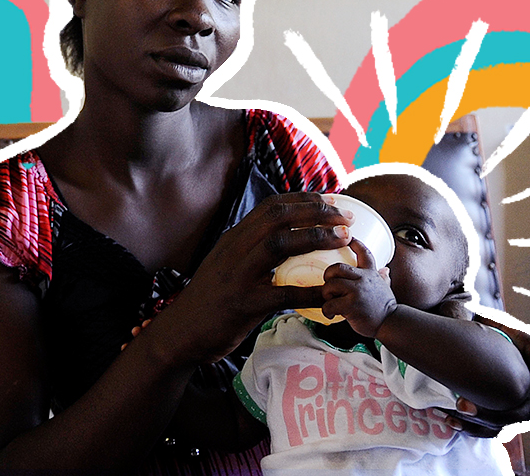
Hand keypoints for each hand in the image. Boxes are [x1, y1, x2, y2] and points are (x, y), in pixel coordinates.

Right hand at [148, 194, 352, 366]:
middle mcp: (236, 249)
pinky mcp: (245, 303)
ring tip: (343, 238)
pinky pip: (284, 293)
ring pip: (280, 244)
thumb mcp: (226, 263)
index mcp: (234, 238)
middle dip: (315, 211)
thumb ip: (248, 250)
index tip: (329, 200)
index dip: (302, 200)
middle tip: (345, 215)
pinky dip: (310, 290)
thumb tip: (280, 241)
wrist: (183, 330)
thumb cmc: (210, 298)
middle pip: (278, 217)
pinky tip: (331, 292)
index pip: (271, 207)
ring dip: (315, 237)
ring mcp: (239, 274)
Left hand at [320, 238, 396, 334]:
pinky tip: (331, 313)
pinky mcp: (351, 305)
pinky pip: (329, 304)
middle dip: (328, 275)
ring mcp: (357, 291)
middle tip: (329, 285)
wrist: (391, 325)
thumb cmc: (384, 308)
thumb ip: (382, 278)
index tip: (348, 238)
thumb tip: (385, 269)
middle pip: (337, 268)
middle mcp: (363, 279)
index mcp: (370, 273)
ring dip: (326, 294)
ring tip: (331, 301)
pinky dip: (326, 310)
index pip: (363, 253)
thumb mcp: (384, 288)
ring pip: (330, 285)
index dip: (354, 243)